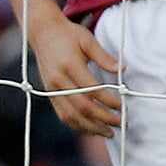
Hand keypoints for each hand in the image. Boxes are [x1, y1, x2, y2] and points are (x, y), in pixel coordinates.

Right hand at [26, 11, 121, 136]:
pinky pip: (62, 114)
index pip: (92, 90)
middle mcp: (58, 80)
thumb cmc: (68, 34)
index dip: (109, 101)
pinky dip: (76, 125)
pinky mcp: (48, 93)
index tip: (123, 106)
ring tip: (107, 132)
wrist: (42, 33)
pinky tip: (90, 129)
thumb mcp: (87, 39)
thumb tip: (121, 70)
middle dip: (103, 118)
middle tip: (121, 124)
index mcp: (69, 66)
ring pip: (70, 115)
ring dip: (90, 127)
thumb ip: (104, 56)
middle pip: (82, 107)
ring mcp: (51, 89)